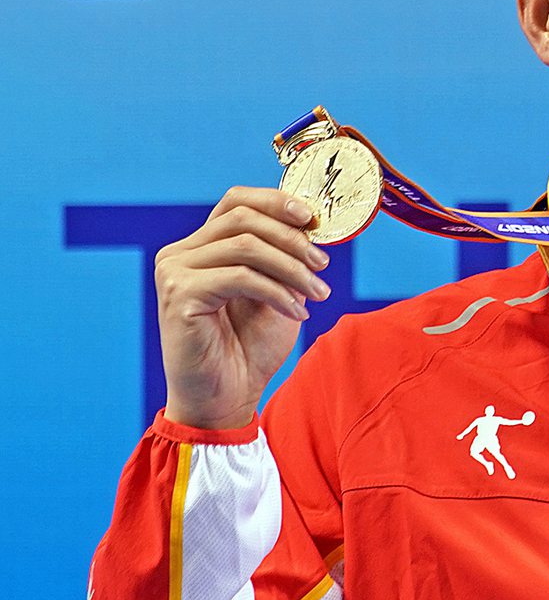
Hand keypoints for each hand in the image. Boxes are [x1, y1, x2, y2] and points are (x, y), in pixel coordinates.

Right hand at [155, 188, 331, 428]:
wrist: (226, 398)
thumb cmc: (249, 347)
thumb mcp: (277, 290)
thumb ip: (284, 256)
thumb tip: (312, 223)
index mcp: (201, 247)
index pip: (236, 202)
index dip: (277, 201)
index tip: (313, 218)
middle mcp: (180, 254)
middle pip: (243, 219)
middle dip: (292, 238)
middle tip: (323, 264)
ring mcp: (174, 272)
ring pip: (246, 245)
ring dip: (292, 267)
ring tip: (318, 293)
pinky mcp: (179, 295)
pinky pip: (241, 277)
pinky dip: (277, 291)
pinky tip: (297, 311)